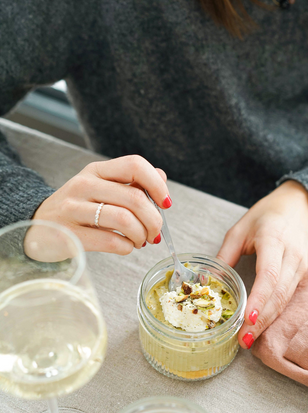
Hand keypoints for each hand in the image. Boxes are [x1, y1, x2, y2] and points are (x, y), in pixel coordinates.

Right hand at [29, 155, 170, 259]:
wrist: (36, 226)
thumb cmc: (77, 208)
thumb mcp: (101, 187)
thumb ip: (131, 182)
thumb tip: (161, 177)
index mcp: (97, 170)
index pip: (134, 164)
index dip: (157, 184)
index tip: (166, 203)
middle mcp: (84, 185)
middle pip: (134, 198)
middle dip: (154, 220)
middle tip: (155, 232)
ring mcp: (74, 209)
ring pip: (124, 220)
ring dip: (141, 235)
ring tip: (140, 241)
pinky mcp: (69, 234)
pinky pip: (110, 241)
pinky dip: (126, 247)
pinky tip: (126, 247)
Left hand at [217, 180, 307, 348]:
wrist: (299, 206)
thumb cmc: (267, 216)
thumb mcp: (240, 229)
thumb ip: (225, 254)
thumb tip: (205, 280)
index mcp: (274, 240)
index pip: (269, 274)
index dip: (259, 299)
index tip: (248, 320)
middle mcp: (292, 256)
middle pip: (279, 293)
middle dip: (262, 320)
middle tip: (243, 341)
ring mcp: (301, 266)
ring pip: (285, 299)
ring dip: (268, 321)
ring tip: (248, 339)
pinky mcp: (303, 274)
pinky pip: (288, 297)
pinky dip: (274, 313)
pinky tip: (260, 325)